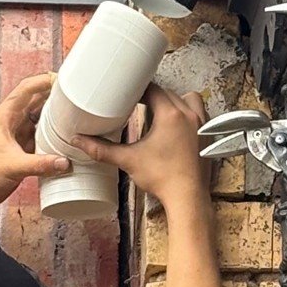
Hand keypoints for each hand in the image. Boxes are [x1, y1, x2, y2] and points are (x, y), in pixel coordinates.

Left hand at [0, 74, 70, 214]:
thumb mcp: (13, 167)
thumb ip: (40, 164)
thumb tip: (65, 162)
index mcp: (6, 115)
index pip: (27, 89)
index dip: (44, 81)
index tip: (63, 80)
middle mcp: (14, 119)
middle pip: (37, 97)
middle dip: (55, 92)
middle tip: (76, 93)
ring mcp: (20, 131)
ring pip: (42, 113)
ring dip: (57, 110)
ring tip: (77, 108)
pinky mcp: (25, 144)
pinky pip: (44, 130)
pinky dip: (56, 128)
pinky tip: (69, 131)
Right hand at [73, 84, 208, 209]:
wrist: (187, 197)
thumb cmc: (162, 178)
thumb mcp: (129, 160)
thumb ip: (102, 149)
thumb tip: (79, 141)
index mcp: (170, 115)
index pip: (154, 89)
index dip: (140, 89)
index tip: (129, 92)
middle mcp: (189, 115)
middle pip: (170, 93)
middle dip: (154, 96)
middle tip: (138, 103)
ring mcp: (202, 125)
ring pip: (189, 99)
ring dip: (176, 100)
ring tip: (160, 111)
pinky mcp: (207, 137)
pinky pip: (200, 114)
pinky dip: (190, 114)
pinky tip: (178, 126)